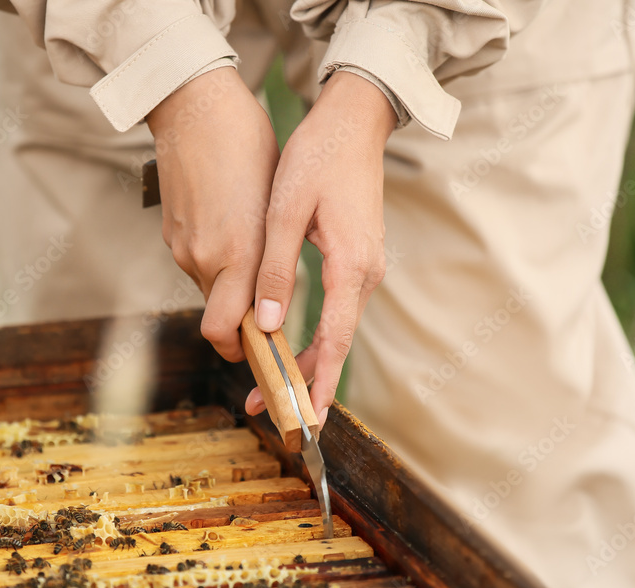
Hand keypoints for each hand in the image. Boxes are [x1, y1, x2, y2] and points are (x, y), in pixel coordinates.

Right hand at [146, 67, 279, 361]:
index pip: (227, 332)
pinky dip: (213, 261)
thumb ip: (271, 260)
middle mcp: (203, 258)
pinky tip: (229, 230)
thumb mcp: (275, 206)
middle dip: (239, 325)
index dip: (244, 351)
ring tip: (251, 254)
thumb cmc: (248, 148)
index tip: (264, 350)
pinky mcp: (170, 233)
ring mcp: (182, 247)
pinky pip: (195, 263)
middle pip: (217, 318)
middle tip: (263, 317)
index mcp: (237, 254)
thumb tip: (271, 302)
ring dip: (228, 287)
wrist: (195, 109)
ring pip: (208, 289)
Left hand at [245, 72, 396, 427]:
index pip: (334, 339)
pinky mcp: (357, 261)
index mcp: (351, 265)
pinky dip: (314, 336)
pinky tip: (289, 345)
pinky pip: (336, 311)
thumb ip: (277, 269)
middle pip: (336, 343)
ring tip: (274, 387)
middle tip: (272, 412)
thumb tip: (269, 322)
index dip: (317, 382)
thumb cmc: (318, 158)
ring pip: (336, 329)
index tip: (305, 418)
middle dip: (306, 382)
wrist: (353, 122)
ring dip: (307, 361)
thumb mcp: (286, 211)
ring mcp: (365, 269)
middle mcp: (366, 274)